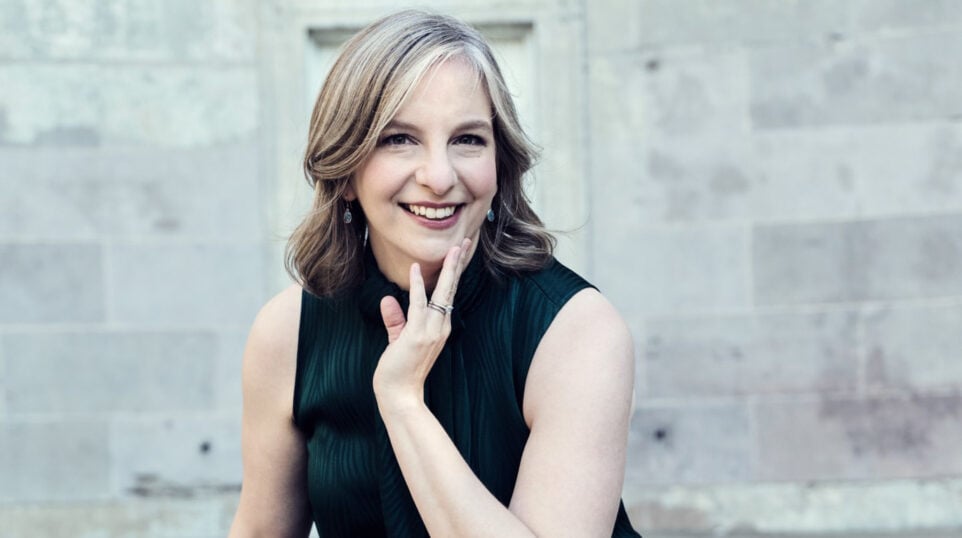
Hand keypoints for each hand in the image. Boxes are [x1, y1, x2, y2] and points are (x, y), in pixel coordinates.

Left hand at [373, 238, 470, 410]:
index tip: (457, 252)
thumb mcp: (398, 340)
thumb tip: (389, 299)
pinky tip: (416, 269)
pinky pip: (419, 305)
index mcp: (439, 327)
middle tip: (465, 241)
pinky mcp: (418, 334)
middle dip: (458, 264)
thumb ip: (395, 319)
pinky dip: (418, 286)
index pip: (447, 294)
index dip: (452, 273)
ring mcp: (431, 330)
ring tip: (454, 247)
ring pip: (442, 293)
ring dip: (448, 269)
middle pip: (451, 289)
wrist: (400, 395)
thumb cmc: (399, 370)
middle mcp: (440, 326)